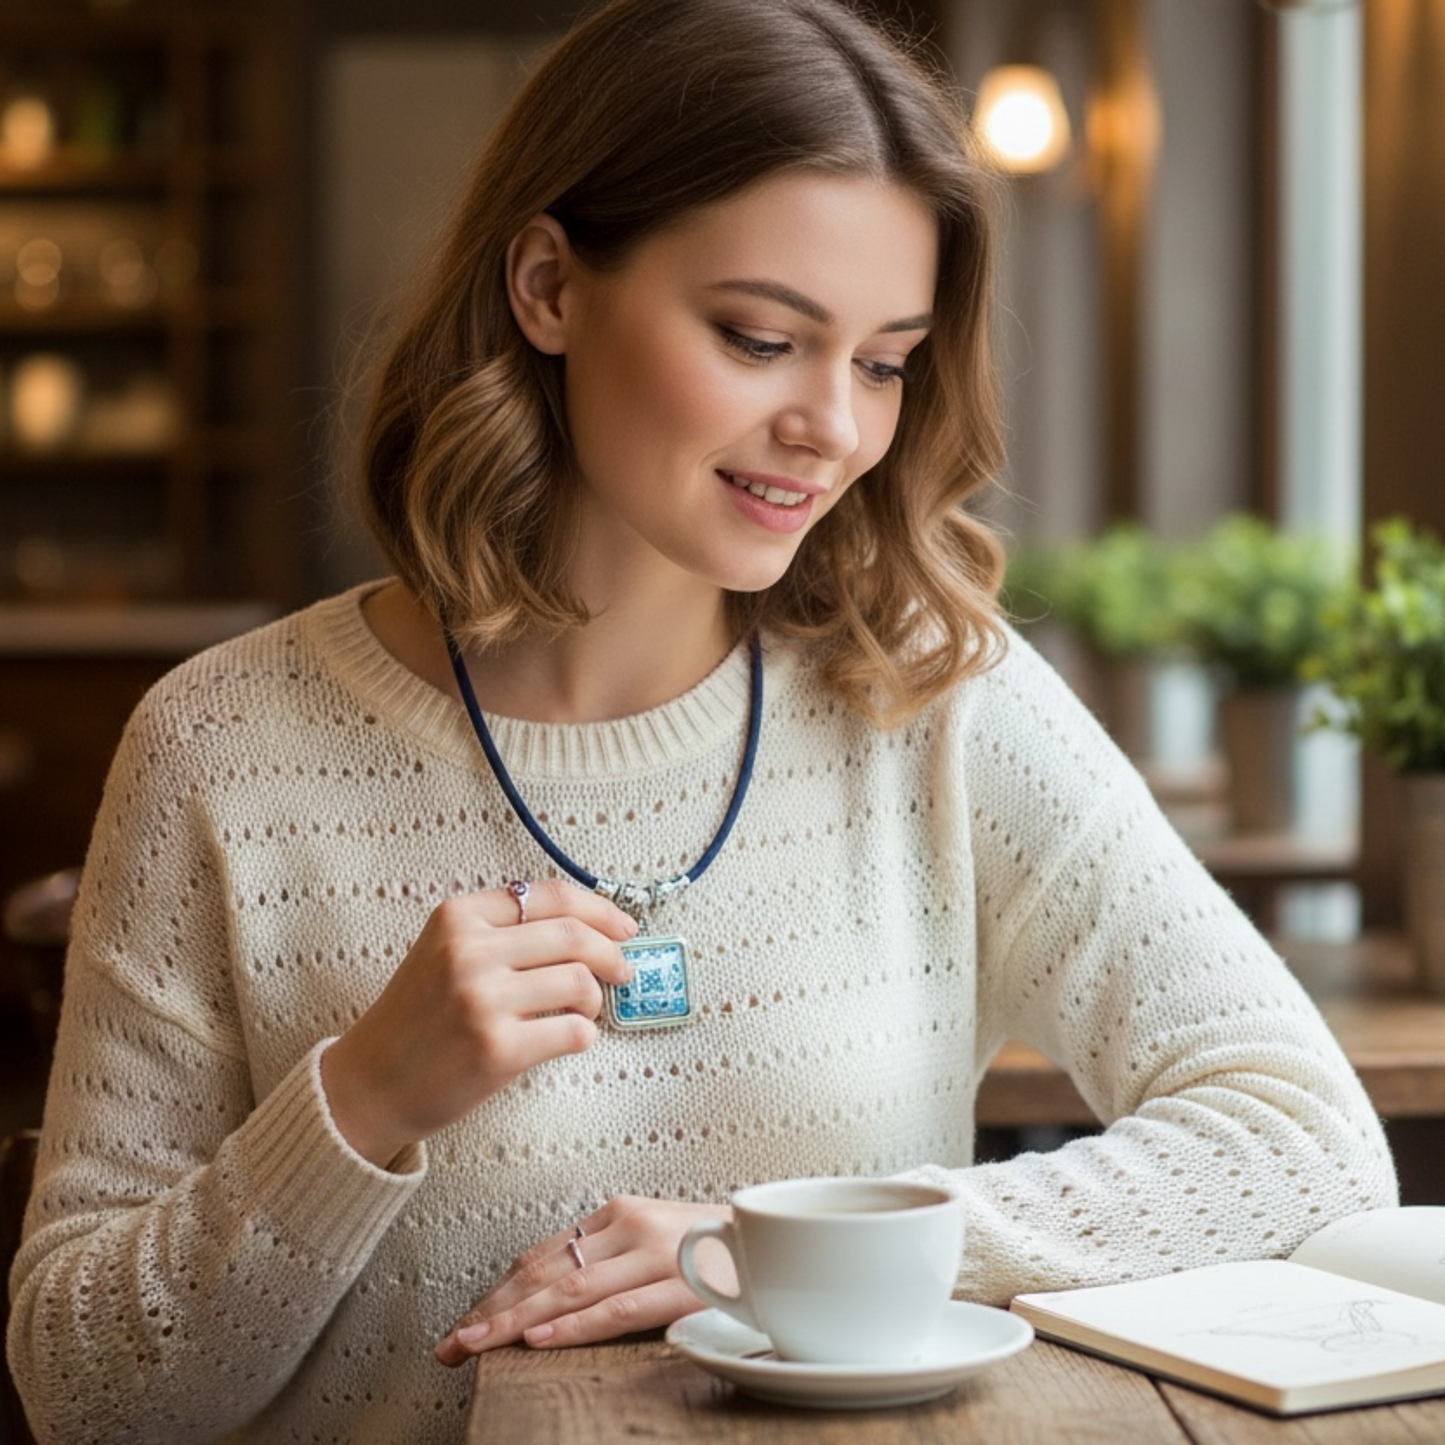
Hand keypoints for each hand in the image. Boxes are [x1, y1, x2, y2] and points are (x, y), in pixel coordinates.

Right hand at [321, 880, 635, 1166]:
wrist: (369, 1085)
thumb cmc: (418, 1019)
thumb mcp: (445, 952)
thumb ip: (504, 933)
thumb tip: (591, 929)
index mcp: (458, 918)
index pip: (550, 896)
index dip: (599, 909)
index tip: (623, 927)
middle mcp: (468, 952)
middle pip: (573, 935)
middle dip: (612, 953)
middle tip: (624, 970)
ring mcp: (482, 1000)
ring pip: (580, 982)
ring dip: (594, 1000)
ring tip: (581, 1012)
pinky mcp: (496, 1049)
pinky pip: (574, 1031)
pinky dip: (584, 1035)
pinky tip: (568, 1038)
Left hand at [434, 1196, 734, 1363]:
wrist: (780, 1243)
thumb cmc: (711, 1249)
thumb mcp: (649, 1243)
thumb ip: (604, 1260)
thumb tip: (541, 1294)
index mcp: (617, 1216)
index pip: (540, 1257)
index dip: (496, 1293)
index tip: (463, 1324)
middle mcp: (630, 1227)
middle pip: (543, 1274)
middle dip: (490, 1312)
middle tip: (451, 1344)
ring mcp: (653, 1252)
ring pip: (568, 1291)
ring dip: (512, 1323)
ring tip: (475, 1344)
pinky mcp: (678, 1283)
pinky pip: (615, 1309)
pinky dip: (572, 1325)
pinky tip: (538, 1337)